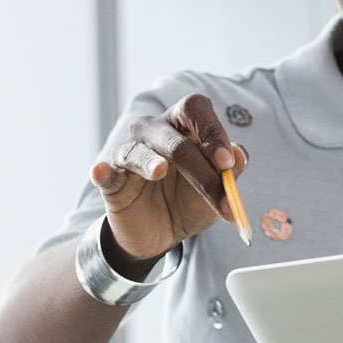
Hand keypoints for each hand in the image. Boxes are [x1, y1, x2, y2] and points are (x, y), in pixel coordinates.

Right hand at [89, 93, 248, 271]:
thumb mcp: (216, 189)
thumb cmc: (190, 199)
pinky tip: (101, 171)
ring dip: (151, 164)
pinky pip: (105, 173)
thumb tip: (240, 154)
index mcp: (183, 125)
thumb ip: (231, 172)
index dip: (212, 131)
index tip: (228, 163)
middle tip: (219, 191)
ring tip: (160, 172)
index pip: (195, 110)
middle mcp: (154, 132)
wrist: (161, 233)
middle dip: (199, 167)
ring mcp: (129, 154)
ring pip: (138, 152)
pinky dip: (103, 172)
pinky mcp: (111, 181)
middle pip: (173, 138)